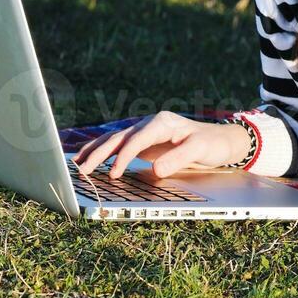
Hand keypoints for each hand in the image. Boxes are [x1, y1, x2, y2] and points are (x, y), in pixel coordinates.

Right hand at [73, 112, 250, 179]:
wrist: (220, 139)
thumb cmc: (211, 144)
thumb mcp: (200, 150)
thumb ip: (178, 158)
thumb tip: (155, 170)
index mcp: (162, 123)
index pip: (136, 140)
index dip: (123, 157)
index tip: (114, 173)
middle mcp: (150, 125)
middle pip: (119, 138)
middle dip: (99, 154)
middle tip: (82, 170)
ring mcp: (145, 133)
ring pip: (114, 141)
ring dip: (95, 152)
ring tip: (76, 165)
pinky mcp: (143, 142)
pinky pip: (118, 146)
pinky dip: (102, 151)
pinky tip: (88, 158)